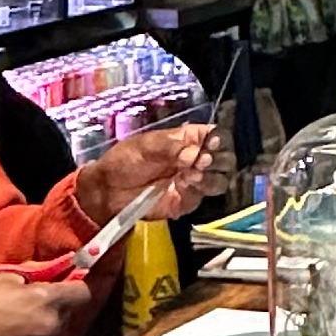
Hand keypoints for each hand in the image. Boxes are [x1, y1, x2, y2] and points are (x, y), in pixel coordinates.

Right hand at [0, 267, 101, 335]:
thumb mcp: (5, 278)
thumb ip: (37, 275)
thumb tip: (55, 272)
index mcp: (48, 302)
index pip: (86, 292)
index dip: (88, 283)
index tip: (87, 277)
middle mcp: (53, 330)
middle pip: (77, 316)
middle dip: (68, 306)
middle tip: (52, 298)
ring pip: (61, 335)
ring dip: (53, 326)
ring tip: (31, 318)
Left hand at [80, 121, 219, 224]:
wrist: (109, 191)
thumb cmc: (125, 160)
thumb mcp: (144, 145)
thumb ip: (170, 147)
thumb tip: (193, 154)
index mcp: (188, 139)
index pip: (215, 135)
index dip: (218, 138)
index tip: (211, 144)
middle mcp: (196, 158)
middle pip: (225, 158)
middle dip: (218, 159)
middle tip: (201, 161)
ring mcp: (194, 181)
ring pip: (221, 179)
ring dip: (210, 177)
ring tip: (191, 176)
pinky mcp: (188, 200)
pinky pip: (204, 197)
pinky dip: (198, 191)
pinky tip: (184, 186)